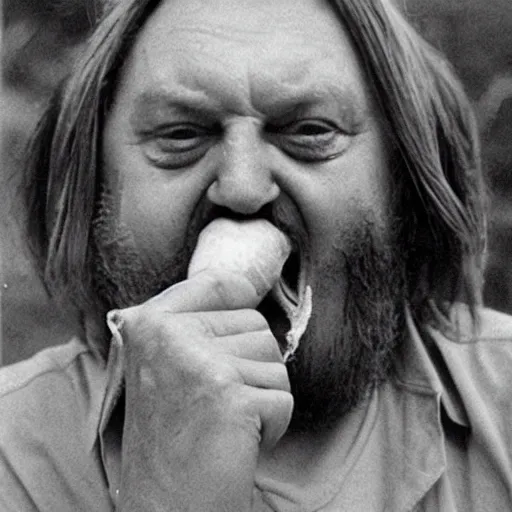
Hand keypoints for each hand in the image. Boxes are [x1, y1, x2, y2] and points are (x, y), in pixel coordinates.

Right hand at [116, 269, 293, 510]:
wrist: (166, 507)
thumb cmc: (173, 436)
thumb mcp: (165, 365)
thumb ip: (194, 322)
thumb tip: (247, 288)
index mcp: (148, 323)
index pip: (217, 282)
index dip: (242, 295)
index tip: (247, 302)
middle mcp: (167, 335)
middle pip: (256, 323)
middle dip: (252, 365)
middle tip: (217, 400)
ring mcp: (197, 363)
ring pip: (274, 359)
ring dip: (262, 395)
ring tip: (225, 421)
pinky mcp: (229, 396)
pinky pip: (283, 397)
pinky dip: (271, 425)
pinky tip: (236, 441)